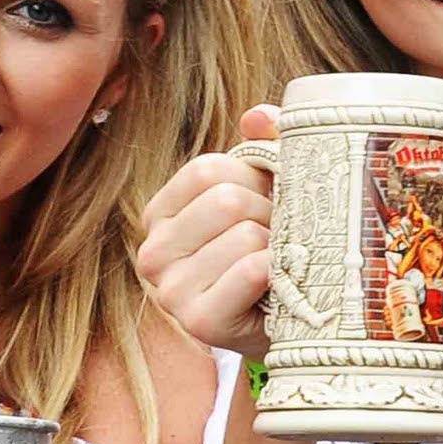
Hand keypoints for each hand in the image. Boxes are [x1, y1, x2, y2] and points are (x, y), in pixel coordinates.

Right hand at [136, 105, 280, 358]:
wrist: (290, 327)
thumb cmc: (272, 253)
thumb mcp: (263, 195)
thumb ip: (262, 147)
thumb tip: (257, 116)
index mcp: (161, 215)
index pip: (207, 170)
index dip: (254, 178)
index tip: (270, 202)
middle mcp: (151, 253)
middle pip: (227, 201)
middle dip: (271, 214)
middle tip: (282, 238)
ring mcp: (170, 291)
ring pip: (245, 235)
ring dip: (280, 246)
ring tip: (282, 264)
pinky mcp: (199, 322)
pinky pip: (251, 271)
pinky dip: (277, 272)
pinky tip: (279, 286)